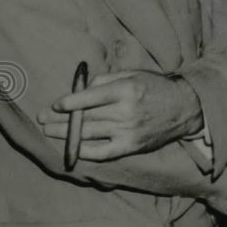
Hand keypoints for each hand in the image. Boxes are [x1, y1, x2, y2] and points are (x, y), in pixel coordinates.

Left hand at [38, 70, 202, 160]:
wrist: (184, 108)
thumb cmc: (156, 87)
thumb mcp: (134, 74)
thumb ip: (106, 80)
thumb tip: (82, 89)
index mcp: (127, 90)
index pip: (91, 97)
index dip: (70, 103)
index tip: (55, 105)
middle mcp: (126, 111)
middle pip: (86, 117)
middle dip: (61, 119)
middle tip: (42, 119)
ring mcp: (128, 131)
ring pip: (90, 134)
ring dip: (66, 134)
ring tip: (49, 131)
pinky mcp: (131, 146)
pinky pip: (103, 152)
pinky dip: (85, 151)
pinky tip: (72, 148)